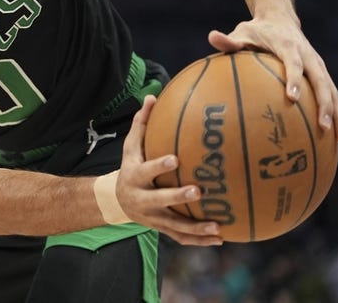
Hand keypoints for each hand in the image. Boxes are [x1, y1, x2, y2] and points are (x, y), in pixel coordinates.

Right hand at [117, 96, 223, 245]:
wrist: (117, 200)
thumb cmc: (130, 165)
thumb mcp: (131, 147)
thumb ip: (142, 124)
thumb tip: (153, 96)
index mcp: (135, 176)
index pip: (146, 171)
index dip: (159, 166)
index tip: (175, 159)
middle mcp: (142, 199)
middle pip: (159, 200)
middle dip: (177, 197)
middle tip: (198, 191)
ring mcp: (152, 217)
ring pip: (173, 225)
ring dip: (195, 227)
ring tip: (217, 226)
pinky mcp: (161, 228)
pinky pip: (181, 237)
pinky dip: (199, 240)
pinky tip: (219, 238)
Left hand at [209, 19, 337, 141]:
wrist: (280, 18)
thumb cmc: (257, 30)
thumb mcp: (242, 32)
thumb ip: (229, 40)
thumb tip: (212, 37)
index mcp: (288, 45)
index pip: (293, 63)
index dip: (294, 78)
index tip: (291, 97)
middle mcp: (308, 56)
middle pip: (321, 81)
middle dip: (324, 103)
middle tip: (323, 125)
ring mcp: (318, 65)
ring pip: (332, 90)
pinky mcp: (321, 73)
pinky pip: (332, 94)